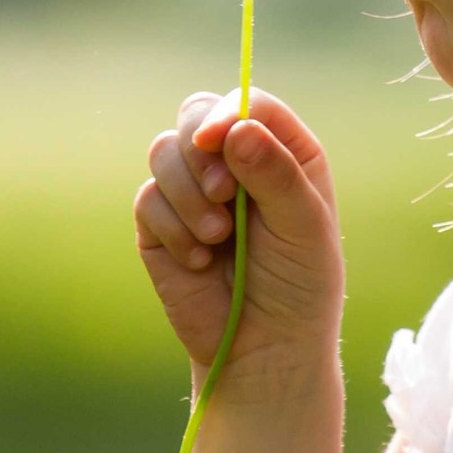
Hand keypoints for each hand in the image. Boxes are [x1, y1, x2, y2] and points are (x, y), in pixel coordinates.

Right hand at [133, 86, 345, 398]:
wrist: (264, 349)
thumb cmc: (299, 285)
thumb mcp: (304, 227)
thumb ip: (276, 174)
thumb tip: (237, 129)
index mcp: (281, 150)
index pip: (248, 103)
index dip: (229, 112)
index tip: (218, 139)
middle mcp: (235, 161)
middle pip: (196, 113)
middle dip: (200, 149)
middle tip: (222, 193)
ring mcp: (193, 189)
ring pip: (164, 150)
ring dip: (187, 193)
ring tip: (217, 238)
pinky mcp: (160, 222)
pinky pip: (148, 199)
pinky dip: (172, 228)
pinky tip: (198, 262)